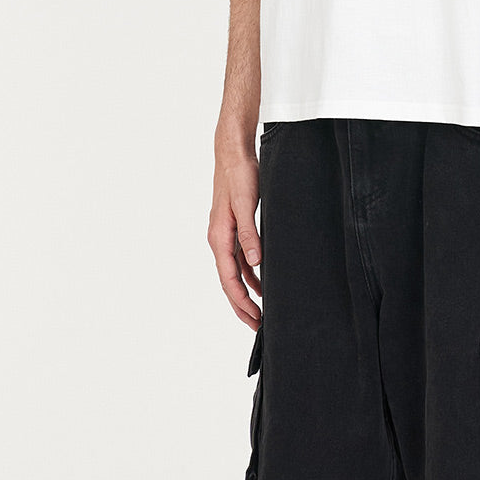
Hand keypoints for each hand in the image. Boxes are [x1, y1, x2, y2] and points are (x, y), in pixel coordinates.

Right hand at [207, 148, 261, 329]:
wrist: (233, 154)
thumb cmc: (239, 176)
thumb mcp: (247, 204)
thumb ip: (250, 234)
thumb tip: (256, 263)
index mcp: (219, 237)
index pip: (229, 279)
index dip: (241, 301)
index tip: (254, 318)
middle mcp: (219, 239)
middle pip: (229, 281)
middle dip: (241, 305)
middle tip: (257, 325)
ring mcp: (225, 234)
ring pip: (234, 272)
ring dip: (246, 291)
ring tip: (260, 311)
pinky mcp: (233, 227)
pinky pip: (239, 258)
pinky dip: (249, 273)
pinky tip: (260, 282)